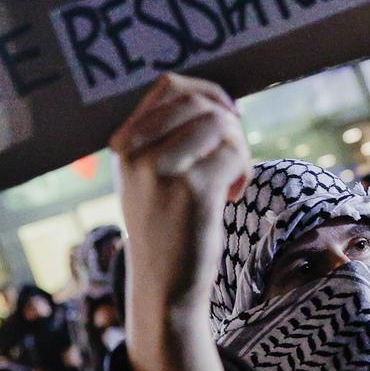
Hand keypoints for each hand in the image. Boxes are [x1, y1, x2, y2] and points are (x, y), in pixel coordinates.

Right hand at [110, 74, 249, 370]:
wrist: (163, 284)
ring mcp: (163, 170)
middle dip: (228, 123)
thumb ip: (170, 136)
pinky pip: (233, 154)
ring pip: (219, 124)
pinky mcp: (192, 190)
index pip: (169, 86)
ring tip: (232, 177)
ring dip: (238, 148)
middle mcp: (137, 152)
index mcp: (126, 143)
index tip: (228, 116)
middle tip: (232, 156)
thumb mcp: (151, 176)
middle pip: (197, 102)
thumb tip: (221, 101)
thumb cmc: (167, 226)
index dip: (209, 93)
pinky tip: (232, 195)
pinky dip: (243, 171)